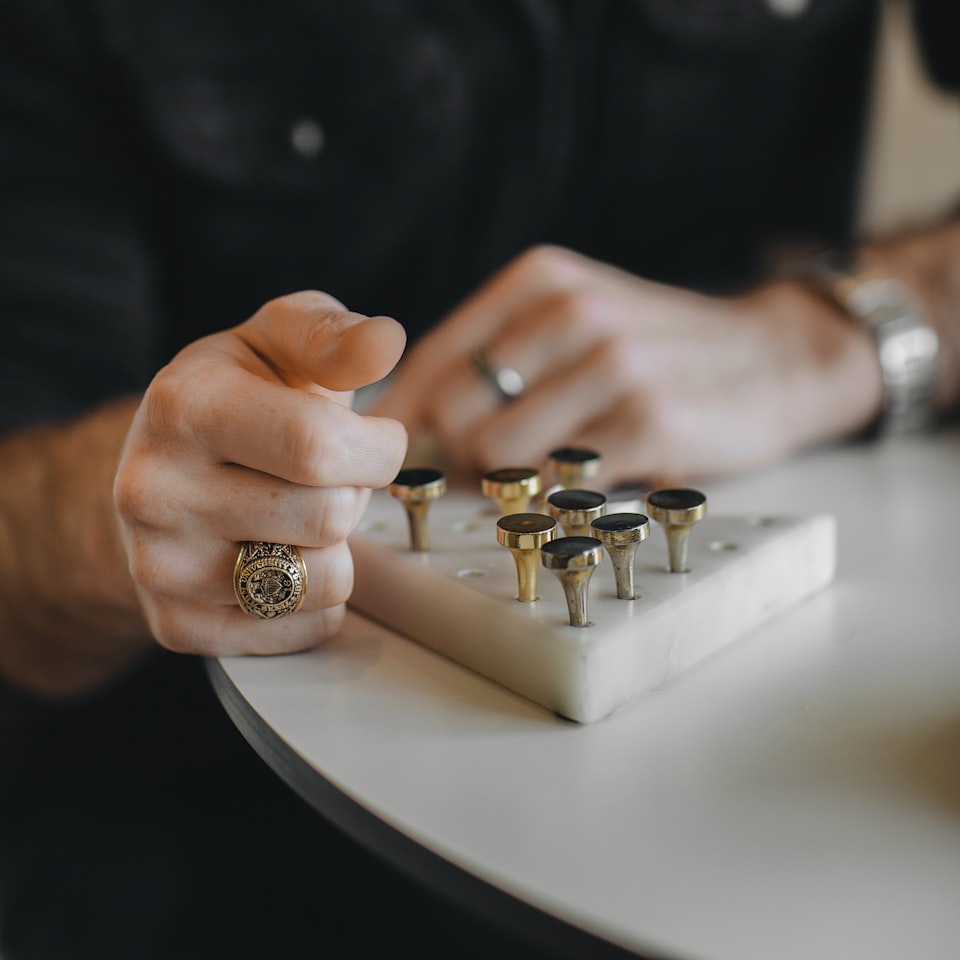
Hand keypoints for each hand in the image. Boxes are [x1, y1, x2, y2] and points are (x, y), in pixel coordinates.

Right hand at [115, 291, 406, 655]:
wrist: (159, 468)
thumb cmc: (235, 397)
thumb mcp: (278, 341)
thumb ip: (333, 337)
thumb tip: (385, 341)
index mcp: (185, 407)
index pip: (320, 446)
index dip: (377, 448)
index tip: (377, 440)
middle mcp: (156, 491)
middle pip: (330, 516)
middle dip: (356, 494)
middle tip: (327, 478)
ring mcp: (160, 567)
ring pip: (324, 582)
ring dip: (338, 549)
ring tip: (301, 514)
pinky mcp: (178, 626)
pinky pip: (306, 627)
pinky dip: (318, 597)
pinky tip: (283, 555)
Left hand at [375, 246, 881, 485]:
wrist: (772, 358)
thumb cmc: (655, 349)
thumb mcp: (576, 320)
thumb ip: (498, 357)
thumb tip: (410, 427)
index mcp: (539, 281)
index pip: (432, 359)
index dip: (402, 420)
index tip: (391, 457)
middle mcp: (570, 311)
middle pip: (454, 414)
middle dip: (459, 459)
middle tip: (490, 474)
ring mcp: (612, 364)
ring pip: (498, 455)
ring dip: (508, 484)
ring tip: (545, 477)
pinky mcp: (649, 422)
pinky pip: (560, 483)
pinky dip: (559, 498)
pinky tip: (586, 483)